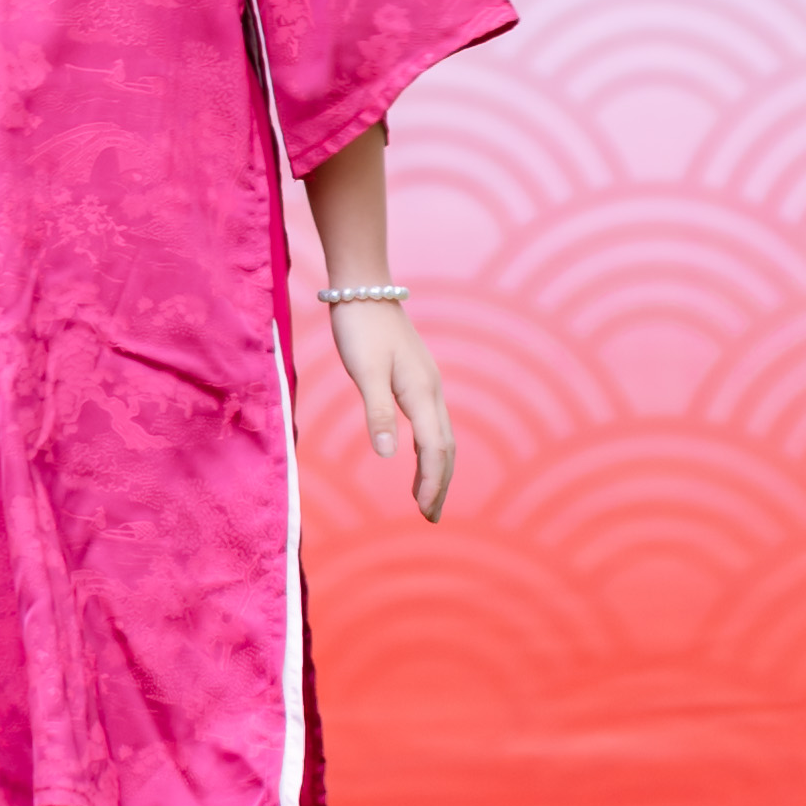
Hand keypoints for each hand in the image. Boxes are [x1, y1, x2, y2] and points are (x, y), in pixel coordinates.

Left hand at [330, 297, 454, 523]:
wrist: (365, 288)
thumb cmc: (360, 327)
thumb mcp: (364, 371)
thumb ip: (377, 411)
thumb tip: (389, 454)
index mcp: (421, 391)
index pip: (434, 448)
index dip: (432, 481)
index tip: (424, 511)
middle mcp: (431, 389)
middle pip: (445, 446)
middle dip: (440, 482)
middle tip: (430, 516)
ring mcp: (426, 383)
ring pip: (441, 435)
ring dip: (437, 467)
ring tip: (426, 497)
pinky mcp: (416, 378)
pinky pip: (431, 422)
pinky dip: (430, 447)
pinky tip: (418, 456)